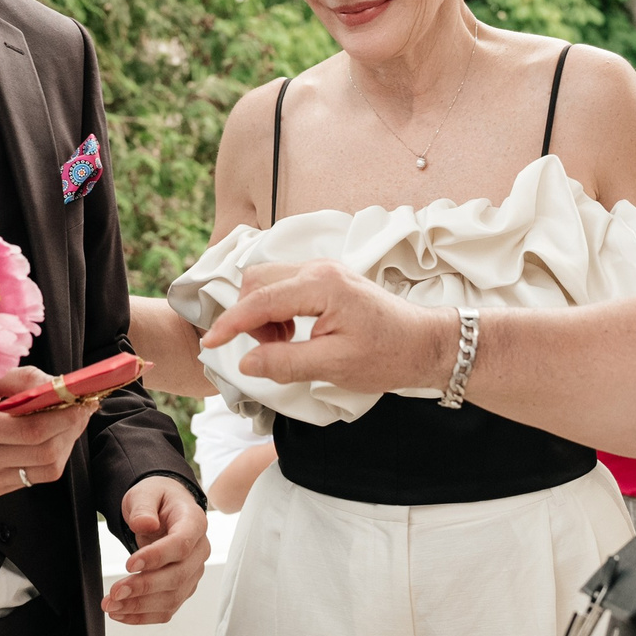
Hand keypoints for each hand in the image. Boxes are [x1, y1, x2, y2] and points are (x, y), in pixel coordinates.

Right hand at [0, 367, 96, 499]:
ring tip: (66, 421)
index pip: (34, 430)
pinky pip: (32, 476)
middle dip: (71, 430)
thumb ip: (21, 380)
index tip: (83, 401)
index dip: (66, 417)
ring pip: (45, 470)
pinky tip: (46, 436)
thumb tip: (59, 383)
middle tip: (80, 408)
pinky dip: (47, 456)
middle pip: (46, 454)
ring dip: (64, 445)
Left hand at [105, 477, 208, 624]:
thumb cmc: (157, 500)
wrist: (164, 510)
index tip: (129, 564)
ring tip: (111, 606)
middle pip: (178, 576)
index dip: (157, 557)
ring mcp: (193, 572)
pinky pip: (167, 608)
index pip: (181, 545)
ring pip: (173, 597)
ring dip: (140, 606)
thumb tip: (144, 524)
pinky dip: (143, 616)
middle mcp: (199, 550)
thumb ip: (143, 507)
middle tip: (115, 592)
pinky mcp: (183, 588)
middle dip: (144, 587)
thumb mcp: (145, 493)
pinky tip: (121, 613)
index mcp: (194, 523)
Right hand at [198, 259, 457, 394]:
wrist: (425, 344)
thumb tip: (246, 363)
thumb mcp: (334, 366)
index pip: (259, 300)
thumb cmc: (388, 355)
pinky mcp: (327, 279)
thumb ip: (285, 362)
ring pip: (268, 282)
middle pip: (257, 281)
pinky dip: (277, 309)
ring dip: (262, 314)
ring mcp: (324, 271)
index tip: (210, 345)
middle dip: (249, 317)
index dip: (230, 324)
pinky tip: (295, 334)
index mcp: (320, 285)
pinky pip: (285, 286)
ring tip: (285, 344)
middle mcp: (319, 269)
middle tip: (268, 350)